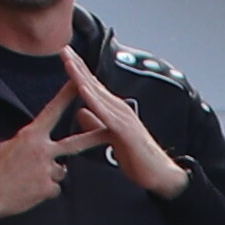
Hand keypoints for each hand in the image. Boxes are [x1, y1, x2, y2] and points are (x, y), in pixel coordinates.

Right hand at [0, 88, 108, 222]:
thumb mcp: (7, 146)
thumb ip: (29, 142)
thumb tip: (38, 144)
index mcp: (30, 135)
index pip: (53, 111)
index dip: (67, 97)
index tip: (78, 84)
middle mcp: (42, 150)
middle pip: (75, 143)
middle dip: (95, 137)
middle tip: (109, 132)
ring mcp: (47, 169)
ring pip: (61, 171)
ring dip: (49, 175)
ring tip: (29, 179)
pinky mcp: (48, 188)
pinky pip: (54, 188)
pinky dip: (44, 190)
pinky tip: (29, 191)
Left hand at [61, 53, 188, 199]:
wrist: (160, 176)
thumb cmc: (137, 158)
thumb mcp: (110, 138)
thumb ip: (96, 124)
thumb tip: (80, 112)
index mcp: (114, 110)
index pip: (93, 86)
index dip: (79, 71)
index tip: (65, 56)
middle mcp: (119, 109)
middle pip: (94, 84)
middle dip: (78, 66)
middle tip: (64, 48)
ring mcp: (123, 118)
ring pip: (98, 93)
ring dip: (82, 76)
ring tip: (69, 61)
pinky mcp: (125, 130)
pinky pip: (106, 113)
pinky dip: (93, 99)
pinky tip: (82, 88)